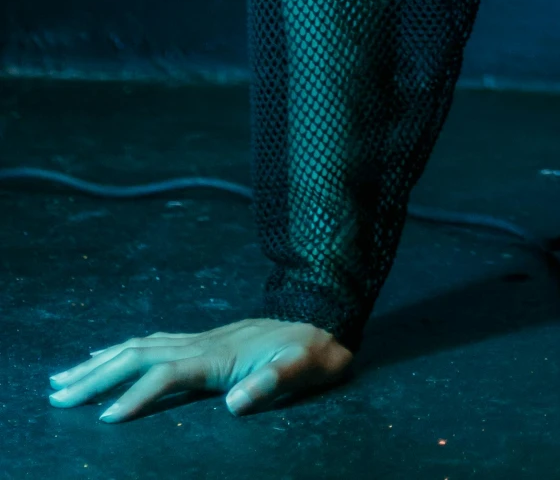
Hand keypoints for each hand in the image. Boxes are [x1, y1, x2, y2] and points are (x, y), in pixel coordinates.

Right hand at [48, 317, 351, 422]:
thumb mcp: (303, 368)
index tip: (104, 419)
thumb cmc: (313, 352)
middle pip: (138, 356)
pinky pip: (150, 341)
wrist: (323, 318)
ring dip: (98, 362)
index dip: (135, 396)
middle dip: (96, 377)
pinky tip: (102, 355)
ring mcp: (199, 338)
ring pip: (138, 346)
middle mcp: (201, 343)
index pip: (166, 375)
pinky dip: (119, 349)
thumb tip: (235, 403)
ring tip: (62, 378)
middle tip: (57, 396)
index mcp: (219, 355)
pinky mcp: (200, 340)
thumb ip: (272, 382)